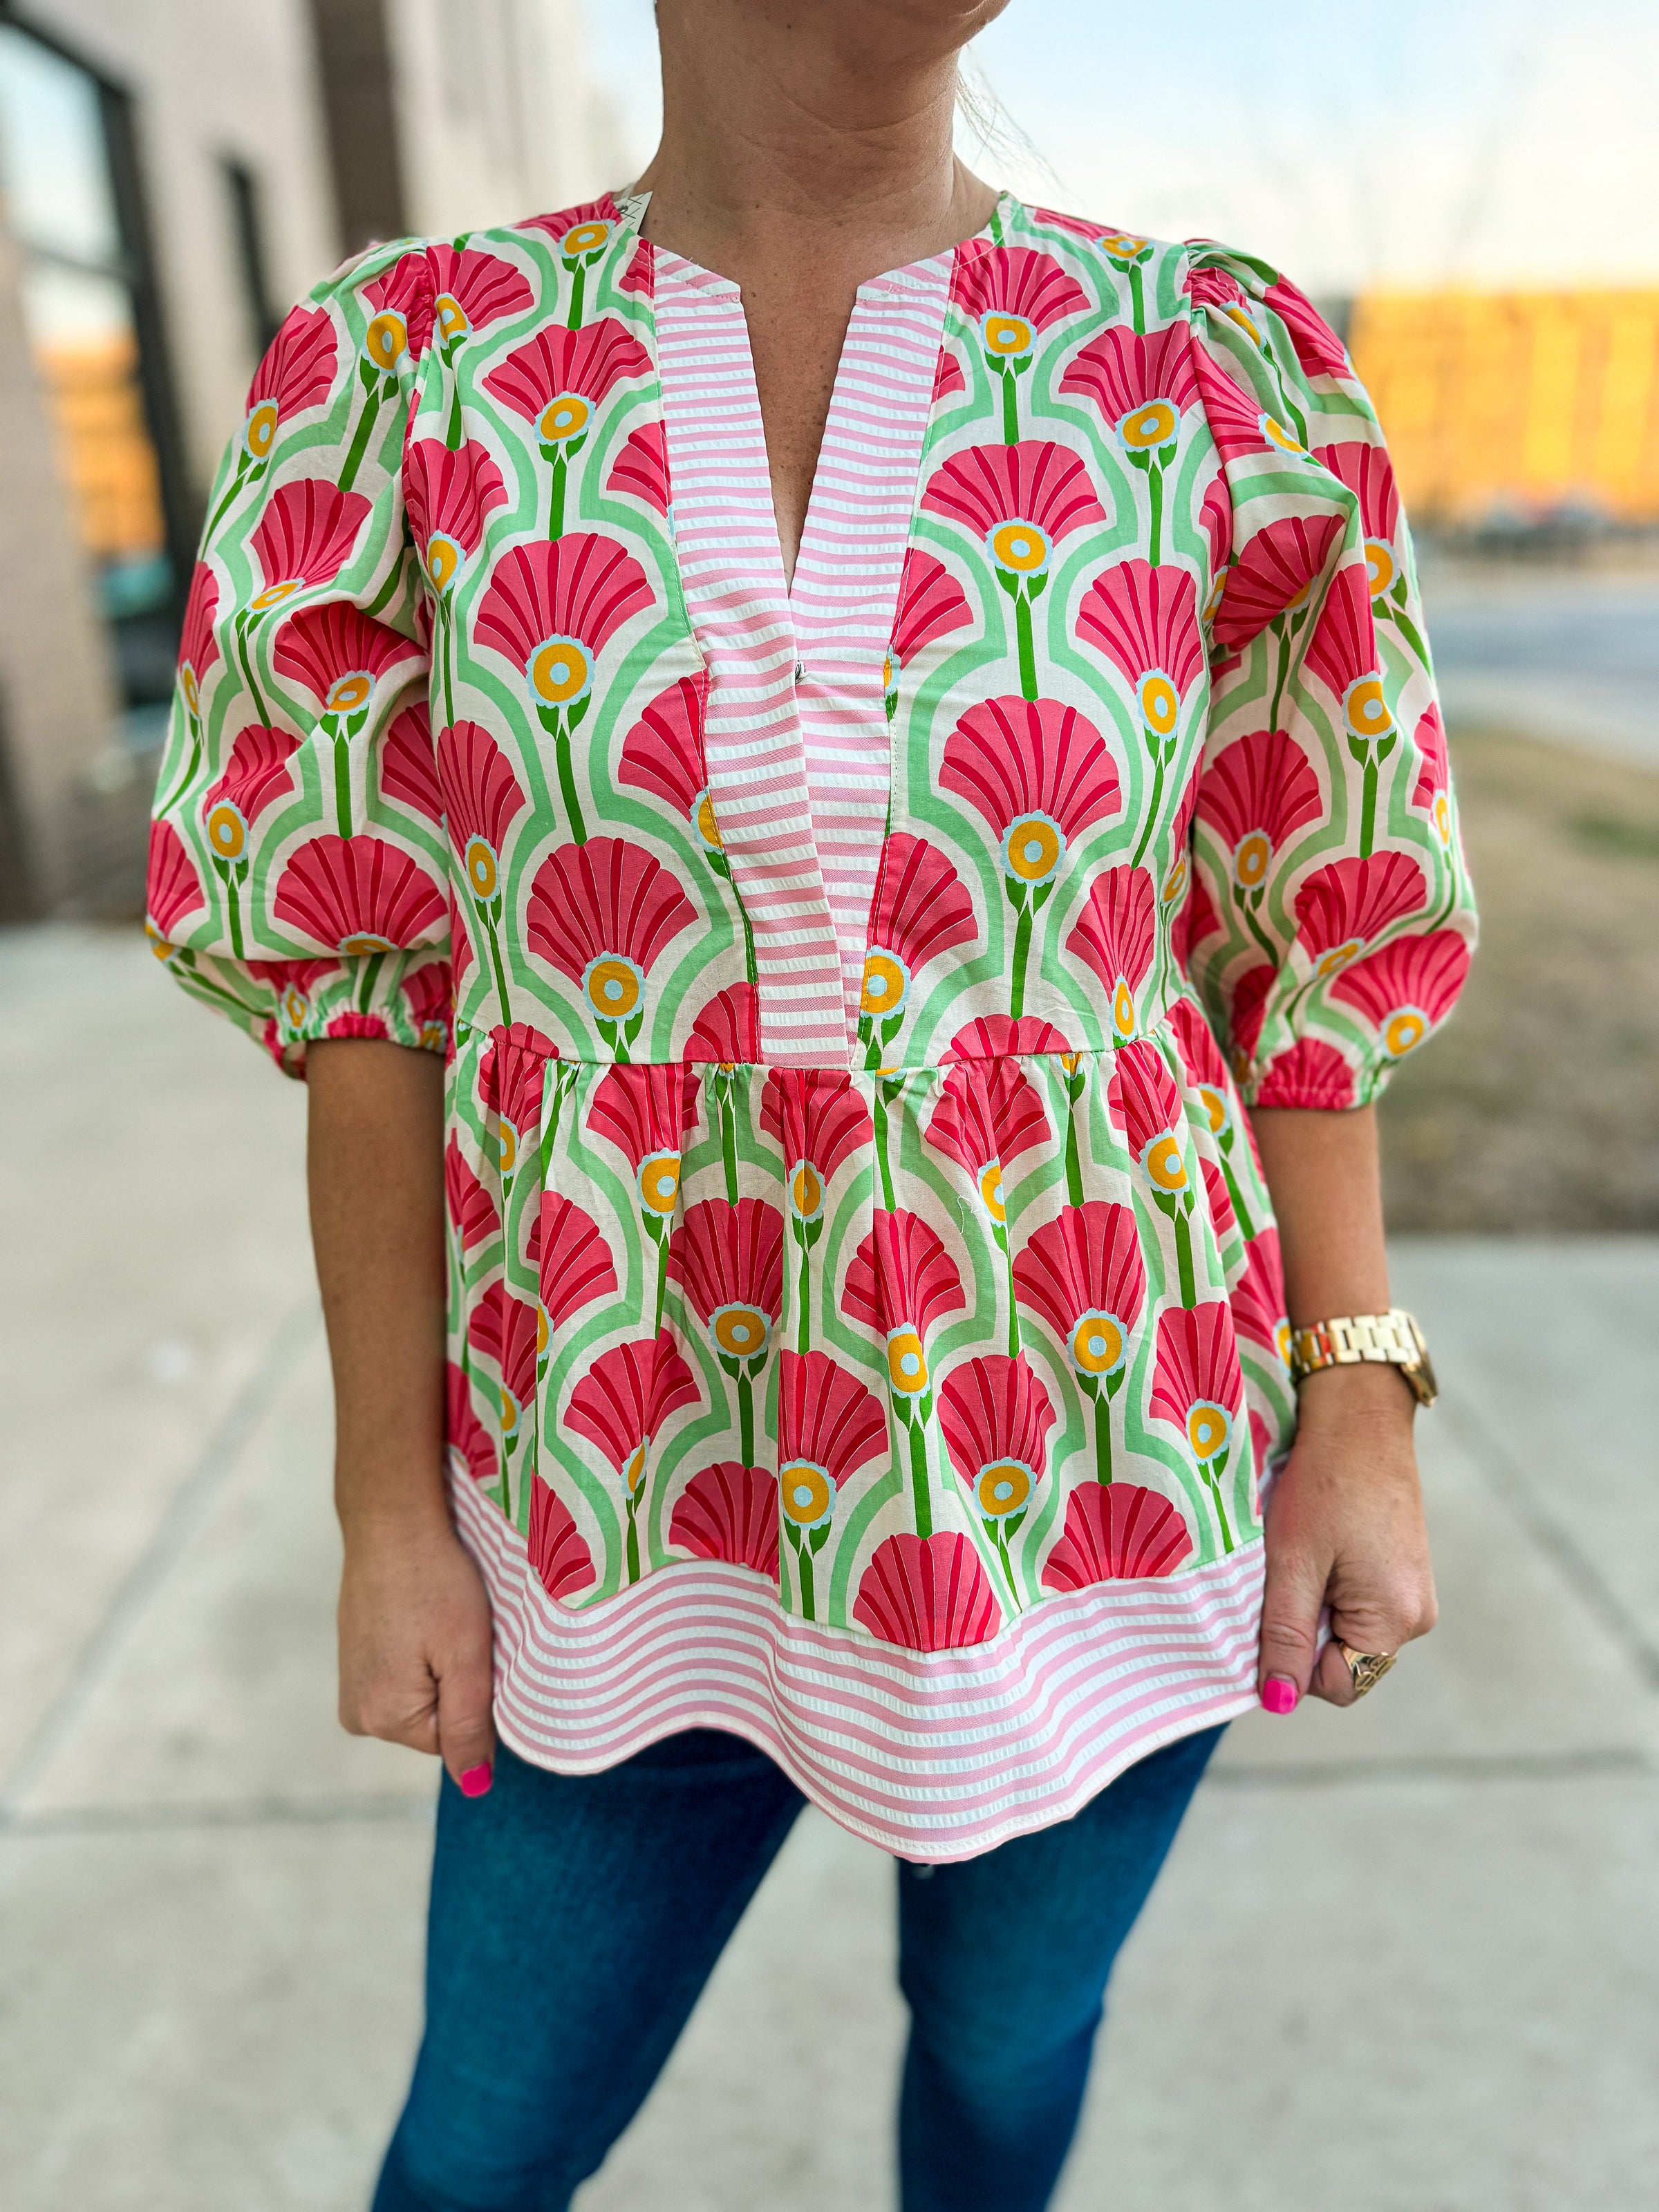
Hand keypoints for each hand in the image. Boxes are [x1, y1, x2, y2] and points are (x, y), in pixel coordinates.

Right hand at [337, 1503, 497, 1787]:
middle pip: (436, 1721)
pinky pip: (404, 1674)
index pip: (457, 1739)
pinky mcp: (355, 1659)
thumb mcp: (466, 1657)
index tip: (472, 1650)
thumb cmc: (435, 1583)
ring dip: (440, 1665)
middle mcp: (356, 1713)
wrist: (391, 1523)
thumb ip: (469, 1727)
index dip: (477, 1696)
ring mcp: (351, 1685)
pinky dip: (421, 1650)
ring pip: (423, 1696)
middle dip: (456, 1682)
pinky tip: (420, 1616)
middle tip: (455, 1631)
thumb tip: (474, 1787)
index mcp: (382, 1719)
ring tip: (435, 1619)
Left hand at [1257, 1365, 1437, 1709]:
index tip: (1273, 1607)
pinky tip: (1320, 1547)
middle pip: (1343, 1662)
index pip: (1336, 1685)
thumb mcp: (1293, 1562)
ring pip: (1346, 1633)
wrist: (1360, 1418)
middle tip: (1288, 1573)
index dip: (1293, 1660)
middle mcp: (1416, 1618)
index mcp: (1395, 1621)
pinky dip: (1328, 1587)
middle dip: (1305, 1630)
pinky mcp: (1403, 1574)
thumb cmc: (1325, 1484)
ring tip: (1305, 1554)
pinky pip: (1357, 1606)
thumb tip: (1277, 1702)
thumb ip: (1286, 1635)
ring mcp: (1413, 1595)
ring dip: (1314, 1605)